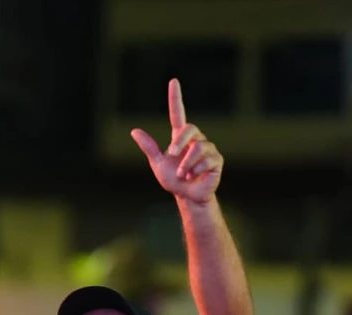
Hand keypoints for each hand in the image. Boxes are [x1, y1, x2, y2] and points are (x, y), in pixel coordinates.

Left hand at [131, 79, 222, 204]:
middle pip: (189, 128)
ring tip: (184, 174)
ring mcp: (208, 148)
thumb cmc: (174, 180)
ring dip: (186, 164)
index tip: (173, 81)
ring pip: (197, 148)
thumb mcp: (158, 164)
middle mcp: (196, 139)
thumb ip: (149, 147)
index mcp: (180, 137)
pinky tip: (194, 176)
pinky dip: (196, 170)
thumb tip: (134, 131)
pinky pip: (206, 159)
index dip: (175, 98)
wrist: (188, 197)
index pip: (178, 113)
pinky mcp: (217, 159)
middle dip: (179, 142)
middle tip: (171, 155)